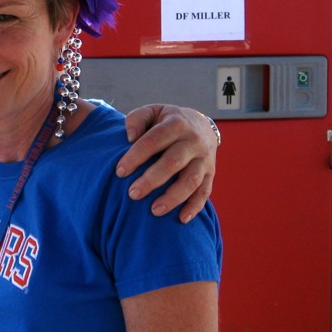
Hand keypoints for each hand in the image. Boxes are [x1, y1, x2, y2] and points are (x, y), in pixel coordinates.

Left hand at [116, 104, 217, 222]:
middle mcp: (193, 141)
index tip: (120, 172)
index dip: (136, 156)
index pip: (153, 140)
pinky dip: (194, 207)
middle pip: (172, 162)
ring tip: (154, 211)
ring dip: (173, 197)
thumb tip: (129, 137)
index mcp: (176, 123)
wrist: (201, 124)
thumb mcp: (153, 111)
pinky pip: (205, 192)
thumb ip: (137, 119)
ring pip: (191, 180)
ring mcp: (204, 158)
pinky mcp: (211, 173)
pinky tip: (181, 219)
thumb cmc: (167, 121)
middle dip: (152, 180)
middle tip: (132, 194)